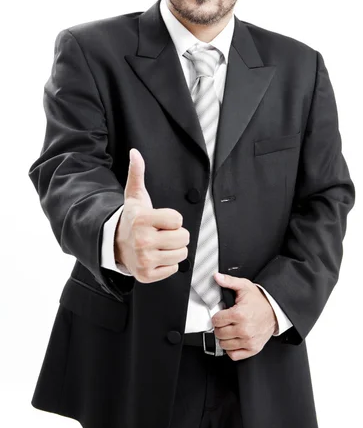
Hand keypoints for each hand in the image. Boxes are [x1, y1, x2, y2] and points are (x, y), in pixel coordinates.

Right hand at [114, 148, 189, 282]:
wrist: (114, 244)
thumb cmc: (131, 218)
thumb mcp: (134, 195)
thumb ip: (137, 173)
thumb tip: (135, 152)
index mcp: (142, 220)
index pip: (178, 220)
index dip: (172, 219)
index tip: (159, 220)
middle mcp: (142, 241)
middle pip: (183, 238)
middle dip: (176, 234)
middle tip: (161, 233)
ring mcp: (144, 260)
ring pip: (181, 254)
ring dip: (174, 249)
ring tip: (159, 244)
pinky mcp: (147, 275)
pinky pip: (173, 269)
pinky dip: (167, 264)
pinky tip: (155, 256)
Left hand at [211, 273, 277, 360]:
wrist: (275, 311)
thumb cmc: (259, 300)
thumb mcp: (244, 286)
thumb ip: (229, 281)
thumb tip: (217, 277)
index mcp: (240, 314)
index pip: (216, 321)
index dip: (217, 316)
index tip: (221, 314)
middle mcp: (244, 329)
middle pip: (219, 333)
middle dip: (220, 326)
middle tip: (226, 321)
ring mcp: (249, 341)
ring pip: (224, 345)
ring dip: (224, 338)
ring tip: (230, 329)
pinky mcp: (253, 349)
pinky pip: (234, 355)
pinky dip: (231, 349)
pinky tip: (234, 340)